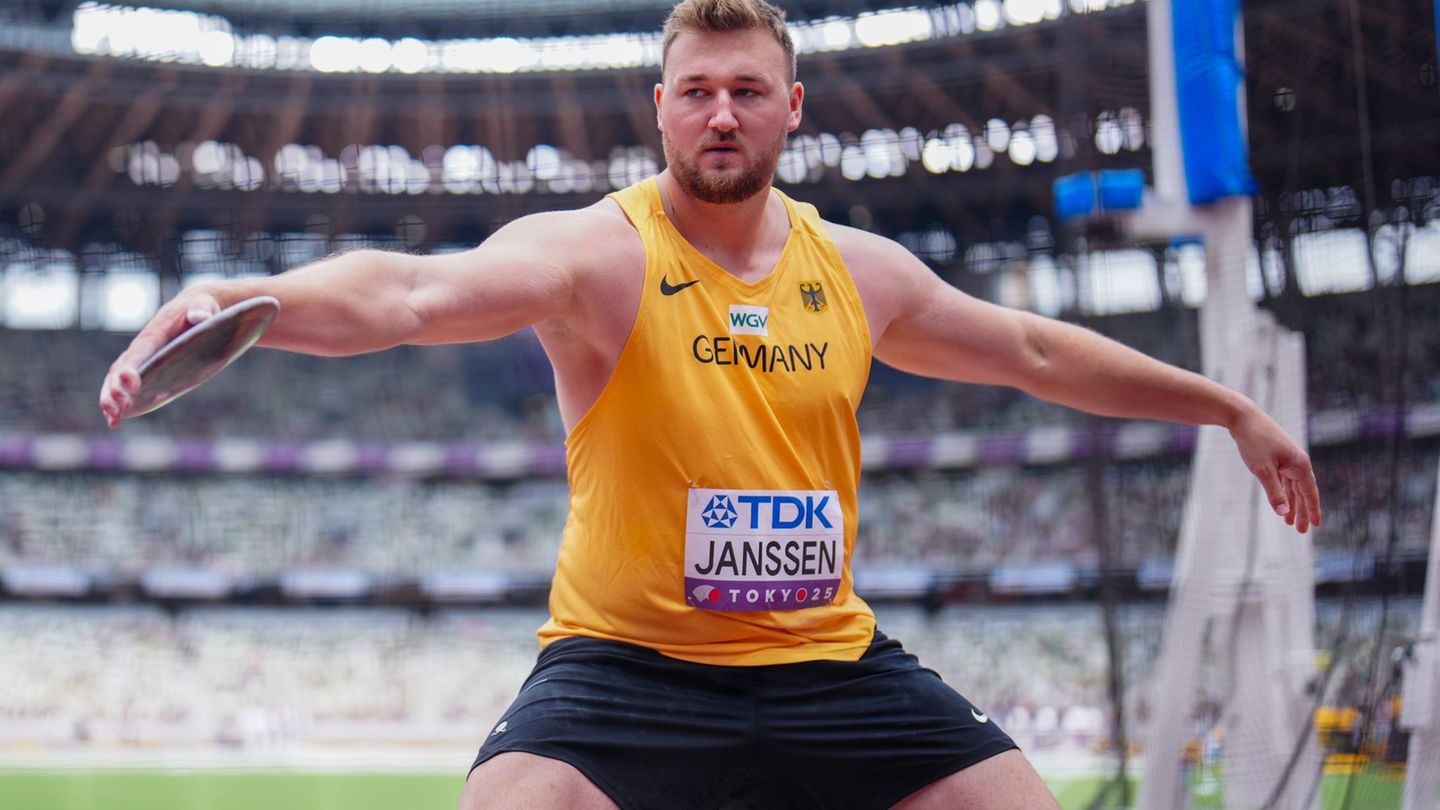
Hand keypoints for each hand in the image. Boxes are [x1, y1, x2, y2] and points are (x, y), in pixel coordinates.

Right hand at [99, 287, 223, 427]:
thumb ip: (201, 310)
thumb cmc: (200, 307)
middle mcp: (141, 349)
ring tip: (113, 420)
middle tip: (120, 409)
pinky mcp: (146, 372)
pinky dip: (116, 403)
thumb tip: (201, 317)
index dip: (132, 368)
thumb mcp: (204, 305)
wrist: (195, 308)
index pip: (139, 353)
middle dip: (116, 390)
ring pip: (115, 381)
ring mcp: (141, 361)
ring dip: (110, 400)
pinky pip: (124, 388)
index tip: (132, 384)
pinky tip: (115, 421)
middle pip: (120, 370)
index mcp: (154, 334)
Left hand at [1229, 405, 1321, 532]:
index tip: (1315, 526)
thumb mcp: (1263, 470)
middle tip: (1300, 530)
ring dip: (1291, 503)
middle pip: (1302, 492)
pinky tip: (1281, 500)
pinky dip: (1283, 491)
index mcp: (1300, 465)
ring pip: (1292, 486)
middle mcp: (1297, 461)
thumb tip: (1284, 513)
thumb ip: (1275, 493)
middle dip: (1301, 511)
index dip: (1312, 510)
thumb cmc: (1254, 442)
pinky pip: (1284, 478)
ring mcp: (1287, 458)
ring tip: (1288, 521)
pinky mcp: (1276, 455)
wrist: (1243, 417)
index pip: (1310, 493)